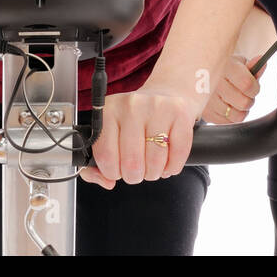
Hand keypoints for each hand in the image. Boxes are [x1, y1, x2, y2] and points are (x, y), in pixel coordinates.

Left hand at [77, 87, 200, 189]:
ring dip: (154, 173)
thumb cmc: (136, 122)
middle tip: (136, 170)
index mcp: (109, 111)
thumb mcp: (111, 135)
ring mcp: (157, 107)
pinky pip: (178, 155)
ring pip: (155, 162)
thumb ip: (96, 166)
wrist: (167, 95)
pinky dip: (172, 167)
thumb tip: (106, 181)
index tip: (117, 169)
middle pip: (132, 163)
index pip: (106, 156)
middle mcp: (132, 105)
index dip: (112, 172)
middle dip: (134, 176)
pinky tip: (167, 160)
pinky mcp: (180, 113)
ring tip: (152, 165)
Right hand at [200, 53, 264, 124]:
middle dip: (249, 100)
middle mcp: (214, 84)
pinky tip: (227, 106)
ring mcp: (208, 101)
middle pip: (244, 103)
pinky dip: (231, 116)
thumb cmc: (224, 71)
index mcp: (224, 68)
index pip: (247, 84)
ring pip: (238, 116)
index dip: (255, 88)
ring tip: (235, 100)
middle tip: (244, 94)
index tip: (253, 86)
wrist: (200, 78)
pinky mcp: (206, 114)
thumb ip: (252, 66)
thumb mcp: (237, 64)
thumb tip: (262, 62)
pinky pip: (229, 123)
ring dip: (241, 110)